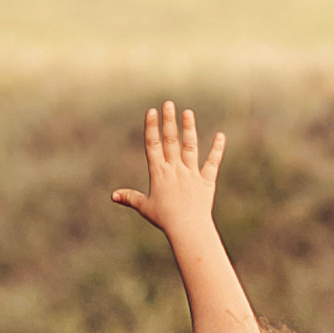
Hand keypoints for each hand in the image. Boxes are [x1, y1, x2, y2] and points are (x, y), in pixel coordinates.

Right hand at [110, 98, 227, 243]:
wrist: (187, 228)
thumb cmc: (164, 219)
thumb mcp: (144, 207)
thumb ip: (130, 198)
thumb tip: (113, 195)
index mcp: (159, 173)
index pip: (153, 146)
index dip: (152, 128)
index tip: (152, 111)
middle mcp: (175, 169)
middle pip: (171, 141)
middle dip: (169, 121)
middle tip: (168, 103)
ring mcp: (191, 173)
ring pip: (190, 147)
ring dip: (189, 129)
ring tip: (188, 112)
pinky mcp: (206, 181)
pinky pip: (212, 163)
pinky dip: (217, 149)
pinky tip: (220, 136)